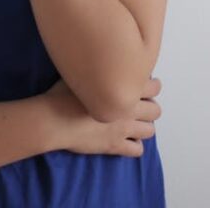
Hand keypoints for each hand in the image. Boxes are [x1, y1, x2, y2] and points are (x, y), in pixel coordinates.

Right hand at [42, 76, 161, 157]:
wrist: (54, 118)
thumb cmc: (63, 92)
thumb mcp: (81, 71)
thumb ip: (98, 68)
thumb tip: (102, 59)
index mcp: (122, 87)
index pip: (153, 87)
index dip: (152, 86)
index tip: (144, 85)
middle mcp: (128, 108)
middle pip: (155, 110)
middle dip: (150, 107)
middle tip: (139, 105)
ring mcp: (123, 129)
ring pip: (149, 131)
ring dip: (144, 126)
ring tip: (134, 123)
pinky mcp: (115, 146)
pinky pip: (137, 150)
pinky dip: (135, 145)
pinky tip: (126, 139)